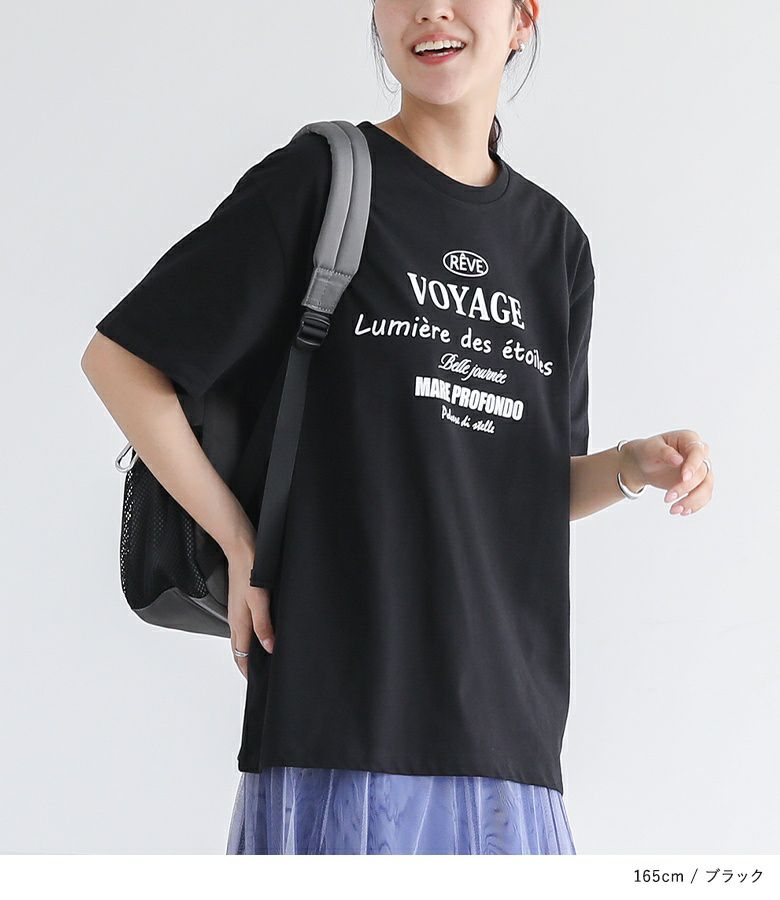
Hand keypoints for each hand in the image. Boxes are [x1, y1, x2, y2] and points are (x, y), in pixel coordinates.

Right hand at [225, 543, 274, 678]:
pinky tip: (261, 633)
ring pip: (240, 638)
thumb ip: (263, 625)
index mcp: (239, 623)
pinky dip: (250, 637)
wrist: (241, 548)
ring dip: (248, 651)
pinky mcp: (240, 602)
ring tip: (261, 660)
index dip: (248, 671)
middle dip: (247, 665)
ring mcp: (237, 611)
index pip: (241, 656)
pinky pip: (243, 626)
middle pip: (239, 650)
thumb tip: (269, 648)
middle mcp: (235, 620)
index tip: (257, 683)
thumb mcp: (260, 599)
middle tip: (260, 676)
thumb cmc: (250, 570)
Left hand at [623, 430, 713, 515]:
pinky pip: (704, 496)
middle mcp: (699, 454)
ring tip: (674, 510)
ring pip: (707, 487)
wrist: (643, 464)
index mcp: (689, 439)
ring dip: (692, 501)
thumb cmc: (648, 452)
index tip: (684, 477)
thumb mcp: (651, 449)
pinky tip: (682, 512)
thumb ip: (664, 452)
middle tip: (667, 498)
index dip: (693, 466)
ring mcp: (701, 469)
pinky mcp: (698, 483)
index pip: (698, 452)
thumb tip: (678, 460)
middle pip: (703, 473)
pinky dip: (695, 505)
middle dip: (686, 488)